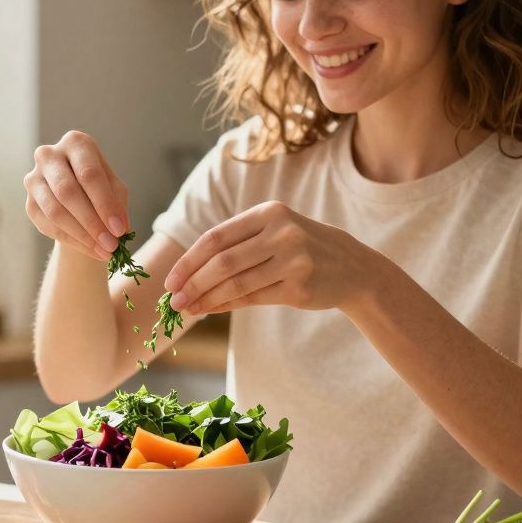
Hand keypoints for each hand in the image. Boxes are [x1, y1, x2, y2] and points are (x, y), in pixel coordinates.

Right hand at [24, 131, 129, 261]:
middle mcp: (49, 155)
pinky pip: (48, 225)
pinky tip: (90, 249)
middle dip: (92, 222)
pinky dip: (72, 240)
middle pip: (67, 191)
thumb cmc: (100, 188)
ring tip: (104, 251)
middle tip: (111, 245)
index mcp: (75, 143)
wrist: (77, 197)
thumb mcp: (115, 189)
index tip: (120, 229)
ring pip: (55, 211)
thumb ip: (117, 204)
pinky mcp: (29, 202)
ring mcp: (34, 178)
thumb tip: (118, 228)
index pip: (88, 174)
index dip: (105, 203)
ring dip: (82, 235)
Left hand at [163, 201, 379, 314]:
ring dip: (206, 298)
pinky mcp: (299, 287)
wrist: (351, 267)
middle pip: (223, 262)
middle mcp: (282, 232)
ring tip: (186, 309)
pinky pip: (253, 298)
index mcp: (268, 213)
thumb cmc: (300, 249)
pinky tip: (210, 310)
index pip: (216, 238)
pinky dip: (226, 305)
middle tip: (172, 300)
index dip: (189, 261)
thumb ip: (236, 245)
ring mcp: (293, 260)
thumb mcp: (273, 233)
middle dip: (193, 283)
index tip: (170, 280)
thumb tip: (188, 273)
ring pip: (236, 283)